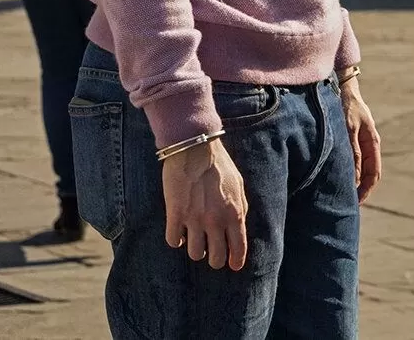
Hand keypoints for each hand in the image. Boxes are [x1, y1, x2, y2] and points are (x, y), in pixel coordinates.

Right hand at [163, 139, 248, 269]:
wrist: (195, 148)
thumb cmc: (219, 165)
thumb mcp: (238, 187)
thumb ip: (240, 209)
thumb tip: (239, 228)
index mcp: (234, 214)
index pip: (238, 249)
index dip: (235, 261)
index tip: (232, 265)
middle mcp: (215, 221)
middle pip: (215, 258)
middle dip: (214, 258)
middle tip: (210, 251)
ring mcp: (194, 219)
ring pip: (194, 253)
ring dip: (194, 248)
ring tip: (193, 238)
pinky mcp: (175, 214)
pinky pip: (173, 241)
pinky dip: (176, 239)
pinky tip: (177, 231)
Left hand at [340, 77, 381, 202]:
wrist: (342, 87)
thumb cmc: (346, 106)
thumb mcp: (349, 129)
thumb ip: (353, 152)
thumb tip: (355, 178)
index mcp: (372, 144)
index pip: (374, 174)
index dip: (366, 191)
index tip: (355, 203)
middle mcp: (368, 146)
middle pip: (367, 175)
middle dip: (358, 191)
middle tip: (345, 205)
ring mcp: (359, 143)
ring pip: (358, 169)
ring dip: (351, 182)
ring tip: (337, 194)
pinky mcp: (349, 140)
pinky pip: (350, 161)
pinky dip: (344, 171)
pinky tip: (332, 176)